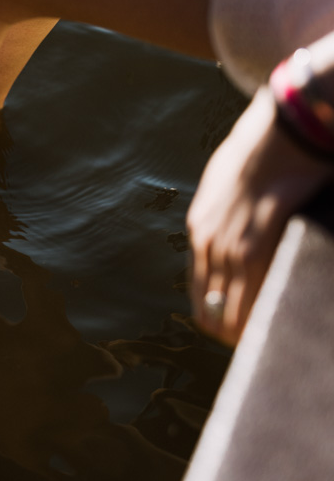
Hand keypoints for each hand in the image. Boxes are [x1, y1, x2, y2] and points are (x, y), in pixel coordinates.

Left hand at [187, 88, 333, 345]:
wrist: (279, 129)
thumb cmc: (263, 151)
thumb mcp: (230, 184)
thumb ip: (231, 213)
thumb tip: (248, 232)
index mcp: (201, 231)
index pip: (201, 295)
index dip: (221, 319)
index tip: (243, 334)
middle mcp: (207, 244)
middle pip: (211, 312)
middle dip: (236, 336)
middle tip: (263, 351)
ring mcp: (228, 246)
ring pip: (230, 312)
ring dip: (251, 334)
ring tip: (274, 347)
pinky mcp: (254, 244)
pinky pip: (252, 296)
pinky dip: (263, 316)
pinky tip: (281, 327)